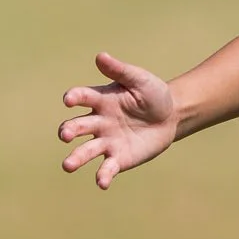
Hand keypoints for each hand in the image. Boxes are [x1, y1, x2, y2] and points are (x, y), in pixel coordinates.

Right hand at [59, 53, 177, 188]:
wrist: (172, 116)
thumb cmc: (153, 94)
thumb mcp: (139, 79)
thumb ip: (120, 71)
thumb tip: (100, 56)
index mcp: (101, 100)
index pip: (82, 98)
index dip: (74, 98)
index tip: (69, 100)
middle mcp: (98, 122)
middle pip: (77, 127)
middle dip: (69, 131)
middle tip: (66, 134)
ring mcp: (107, 142)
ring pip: (86, 151)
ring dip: (76, 158)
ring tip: (68, 165)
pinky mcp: (119, 159)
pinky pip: (107, 168)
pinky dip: (103, 175)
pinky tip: (102, 182)